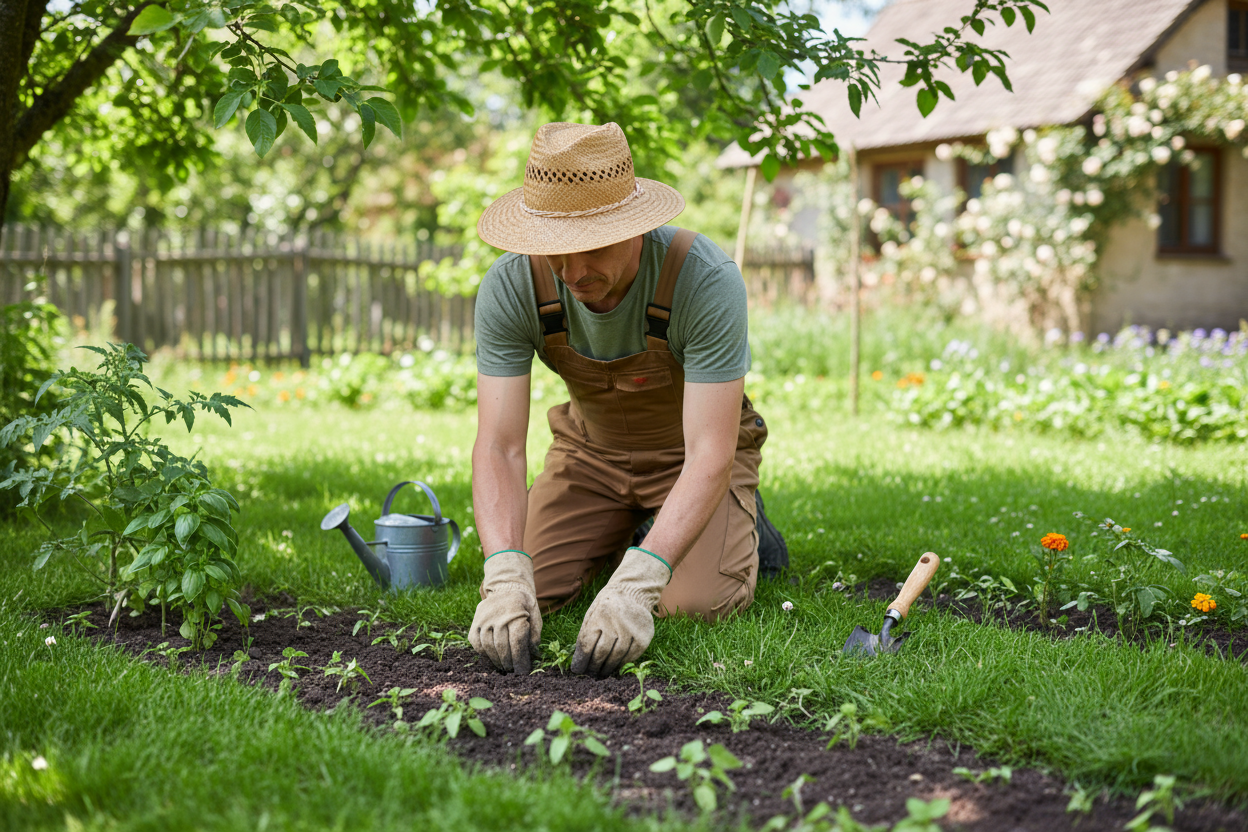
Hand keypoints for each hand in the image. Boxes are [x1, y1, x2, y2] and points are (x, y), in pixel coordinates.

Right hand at [469, 551, 541, 673]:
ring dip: (496, 660)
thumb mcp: (535, 617)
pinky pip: (476, 642)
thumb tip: (532, 656)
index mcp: (516, 612)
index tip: (523, 671)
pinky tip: (492, 658)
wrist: (507, 589)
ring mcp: (484, 618)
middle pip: (502, 646)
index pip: (516, 642)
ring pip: (488, 646)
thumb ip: (534, 636)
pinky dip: (484, 653)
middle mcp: (498, 614)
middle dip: (509, 662)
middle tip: (513, 672)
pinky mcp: (475, 621)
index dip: (520, 660)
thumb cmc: (525, 607)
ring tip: (504, 667)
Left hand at [571, 547, 670, 677]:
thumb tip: (580, 662)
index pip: (587, 645)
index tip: (578, 670)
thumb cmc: (606, 607)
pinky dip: (621, 664)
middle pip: (602, 653)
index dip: (581, 660)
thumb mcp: (592, 614)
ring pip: (617, 657)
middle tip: (591, 673)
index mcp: (599, 616)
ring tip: (602, 673)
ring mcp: (631, 630)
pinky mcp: (643, 637)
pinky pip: (631, 657)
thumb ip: (586, 635)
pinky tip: (616, 665)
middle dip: (594, 666)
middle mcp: (615, 623)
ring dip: (607, 668)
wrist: (632, 592)